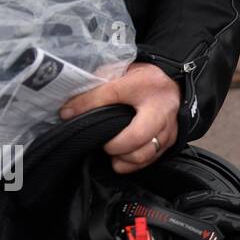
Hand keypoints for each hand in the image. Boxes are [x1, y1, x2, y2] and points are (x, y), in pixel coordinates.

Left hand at [59, 62, 180, 173]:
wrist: (171, 83)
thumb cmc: (143, 80)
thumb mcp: (120, 75)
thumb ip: (96, 92)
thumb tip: (68, 113)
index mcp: (146, 86)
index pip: (112, 94)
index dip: (89, 106)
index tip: (70, 113)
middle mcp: (162, 110)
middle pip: (136, 137)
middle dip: (113, 145)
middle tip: (103, 141)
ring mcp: (169, 128)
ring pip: (143, 154)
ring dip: (122, 157)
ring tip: (112, 149)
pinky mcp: (171, 141)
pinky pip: (150, 160)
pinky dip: (132, 163)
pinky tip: (122, 155)